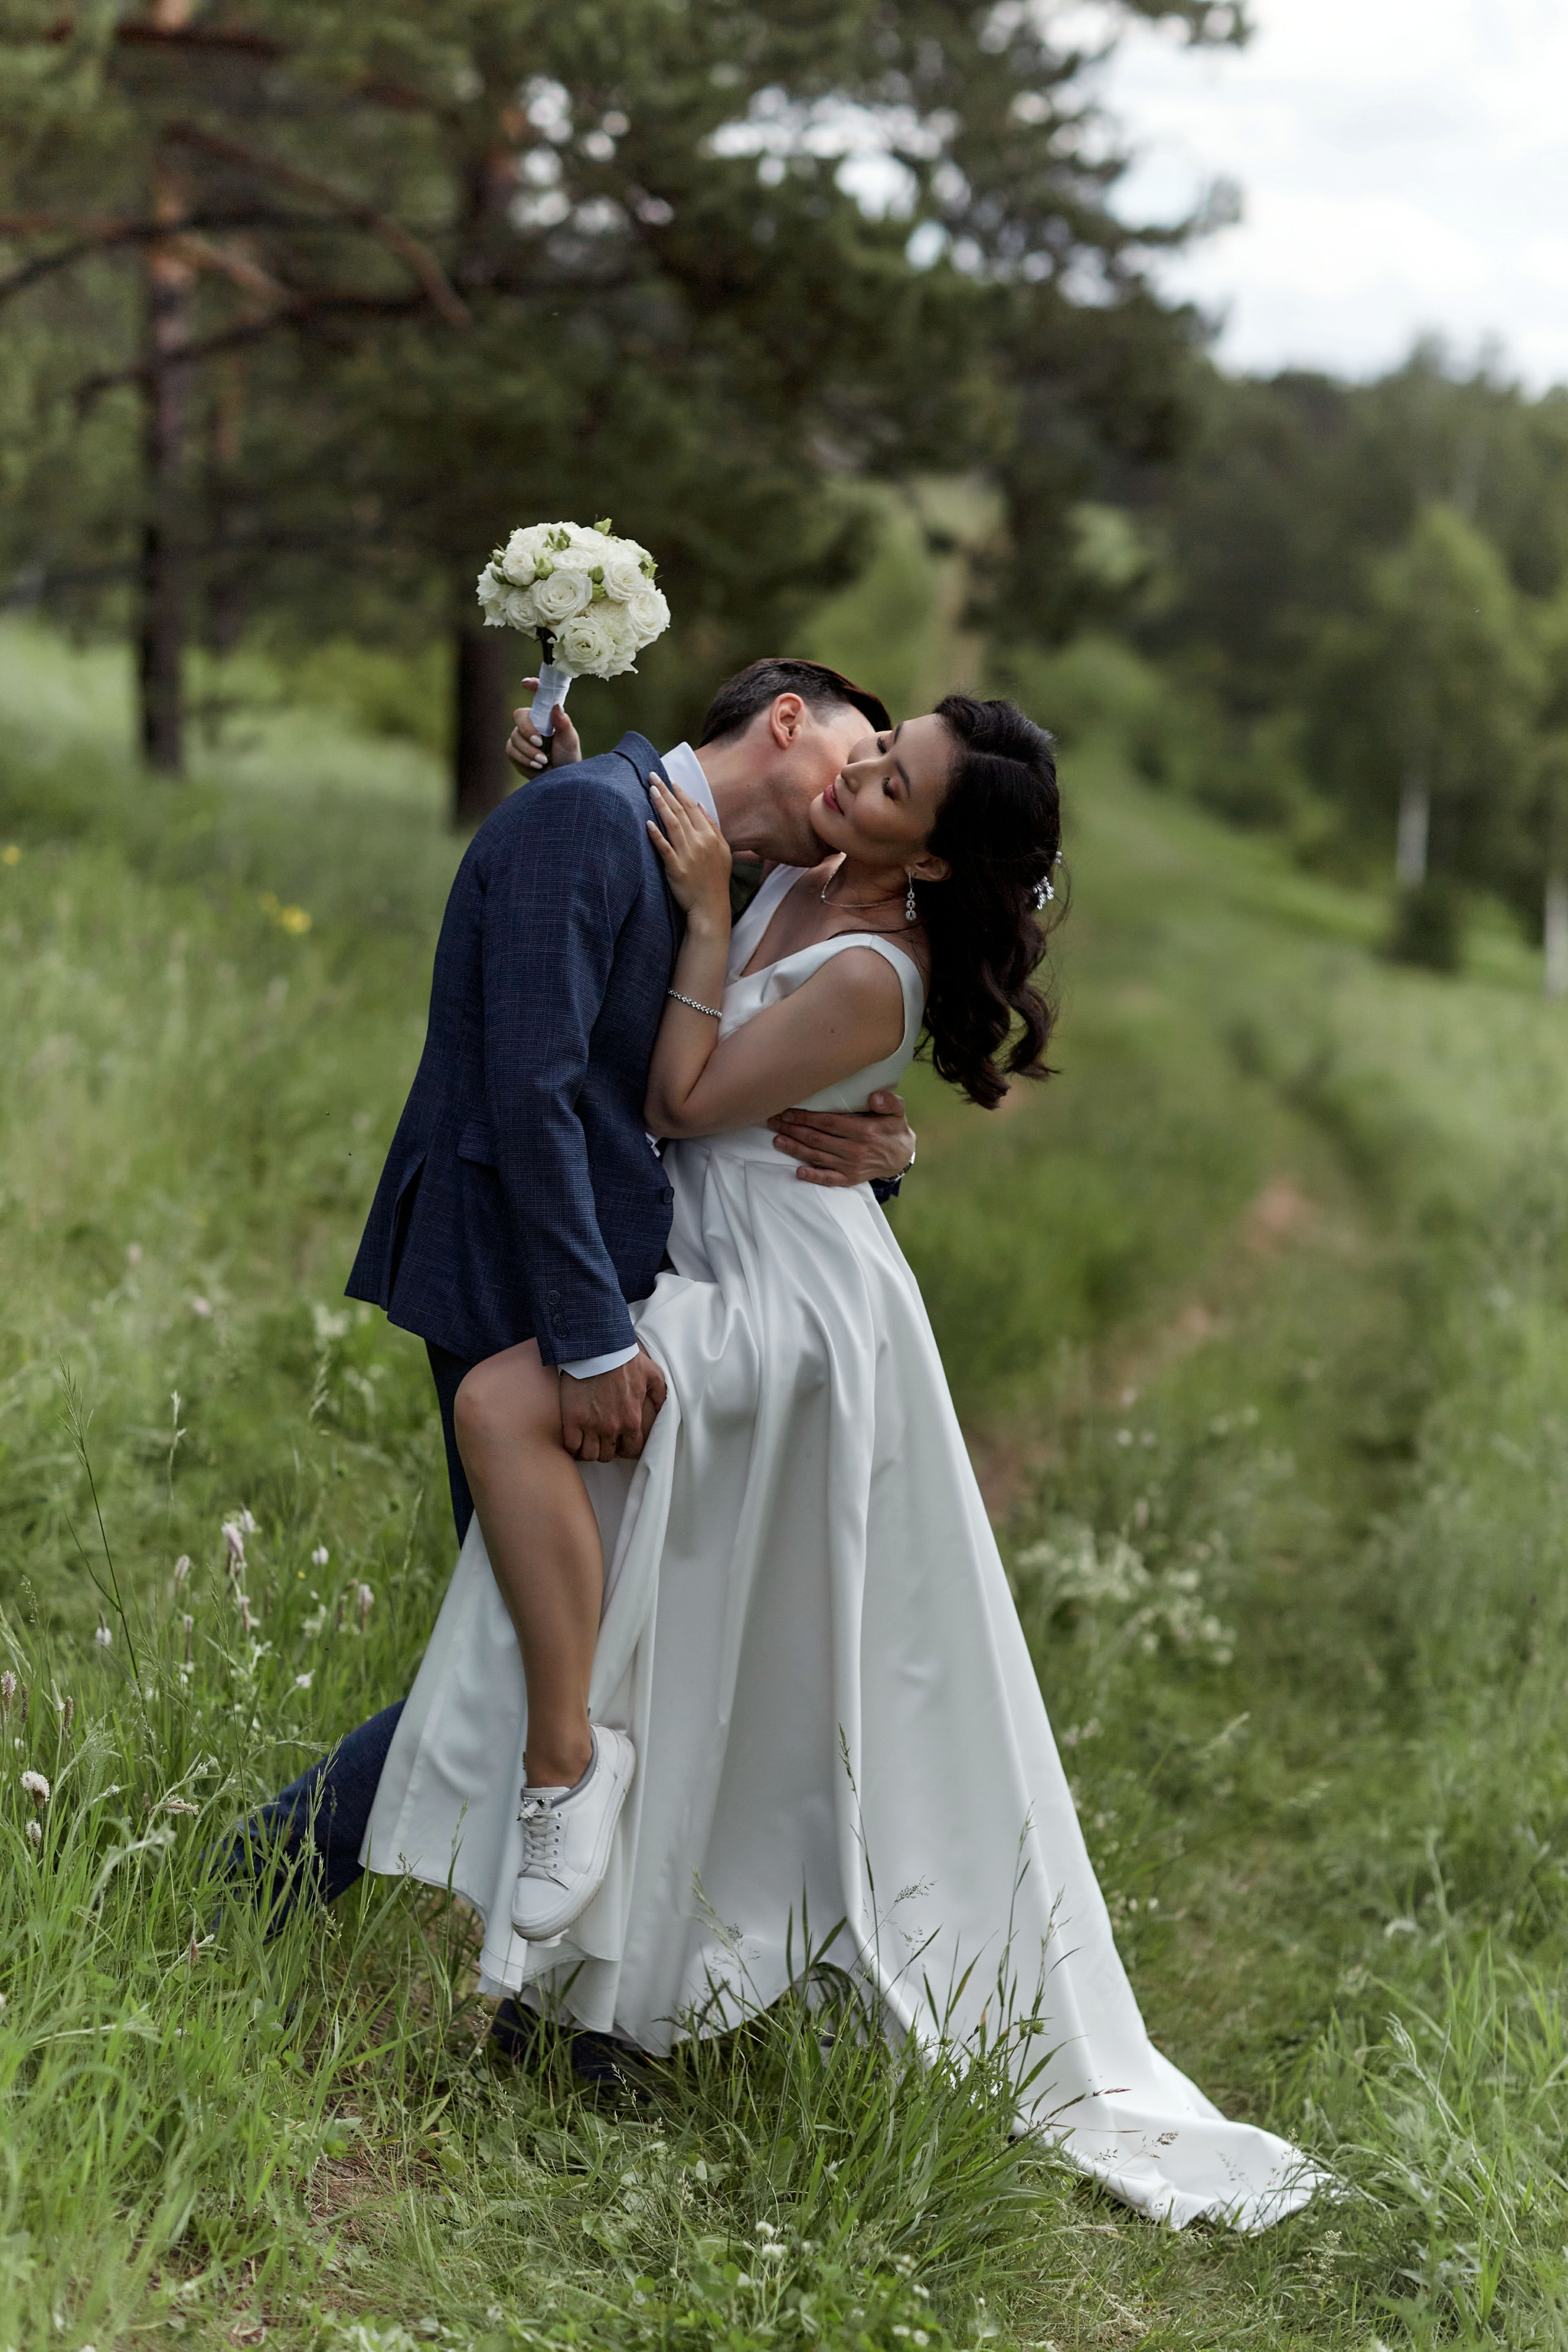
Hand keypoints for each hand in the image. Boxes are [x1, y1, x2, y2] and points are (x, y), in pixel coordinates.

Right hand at [507, 682, 582, 776]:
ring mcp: (521, 736)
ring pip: (515, 736)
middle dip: (527, 730)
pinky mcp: (514, 750)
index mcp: (546, 715)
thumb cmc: (568, 757)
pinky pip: (511, 750)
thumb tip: (556, 706)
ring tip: (543, 761)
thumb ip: (564, 723)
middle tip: (539, 742)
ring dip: (529, 750)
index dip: (532, 686)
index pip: (538, 696)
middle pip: (519, 715)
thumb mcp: (570, 740)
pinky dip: (523, 759)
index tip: (526, 683)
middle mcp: (531, 722)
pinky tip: (536, 766)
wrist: (559, 778)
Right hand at [558, 1344, 666, 1461]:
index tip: (619, 1443)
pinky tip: (573, 1439)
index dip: (625, 1449)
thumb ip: (659, 1393)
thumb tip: (662, 1407)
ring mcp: (590, 1425)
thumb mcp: (652, 1374)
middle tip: (601, 1440)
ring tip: (586, 1441)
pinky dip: (572, 1447)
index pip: (631, 1450)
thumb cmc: (625, 1360)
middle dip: (605, 1450)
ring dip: (588, 1451)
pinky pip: (571, 1446)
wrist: (598, 1349)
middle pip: (607, 1455)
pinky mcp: (572, 1419)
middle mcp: (612, 1427)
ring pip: (589, 1455)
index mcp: (631, 1420)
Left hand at [647, 774, 731, 928]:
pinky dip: (656, 835)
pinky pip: (664, 848)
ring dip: (660, 805)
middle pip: (680, 811)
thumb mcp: (722, 851)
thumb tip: (700, 805)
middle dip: (666, 792)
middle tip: (652, 776)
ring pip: (672, 824)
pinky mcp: (676, 868)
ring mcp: (688, 855)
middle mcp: (700, 842)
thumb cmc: (715, 880)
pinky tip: (647, 822)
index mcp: (711, 837)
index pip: (693, 808)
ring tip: (650, 790)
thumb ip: (712, 827)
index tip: (669, 779)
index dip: (680, 793)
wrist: (710, 907)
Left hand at [767, 1089, 915, 1188]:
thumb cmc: (894, 1128)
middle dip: (793, 1130)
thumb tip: (874, 1097)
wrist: (902, 1156)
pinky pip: (829, 1179)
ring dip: (795, 1149)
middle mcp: (855, 1150)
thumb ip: (889, 1102)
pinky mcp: (850, 1179)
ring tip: (777, 1140)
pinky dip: (813, 1176)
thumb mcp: (898, 1111)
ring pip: (818, 1157)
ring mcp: (851, 1166)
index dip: (805, 1117)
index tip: (787, 1111)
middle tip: (774, 1122)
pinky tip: (798, 1172)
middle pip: (817, 1139)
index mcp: (863, 1131)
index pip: (827, 1122)